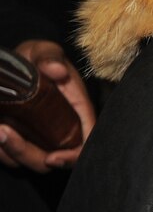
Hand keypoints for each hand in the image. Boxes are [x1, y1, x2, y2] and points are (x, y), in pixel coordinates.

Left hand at [0, 39, 94, 173]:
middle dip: (28, 154)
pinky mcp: (23, 138)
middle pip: (54, 159)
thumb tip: (57, 70)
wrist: (18, 63)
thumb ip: (50, 57)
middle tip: (4, 133)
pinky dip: (2, 151)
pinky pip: (13, 156)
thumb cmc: (37, 57)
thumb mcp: (43, 50)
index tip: (52, 157)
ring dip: (11, 152)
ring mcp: (41, 136)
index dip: (73, 157)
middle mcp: (62, 128)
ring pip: (31, 160)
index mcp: (77, 110)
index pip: (85, 142)